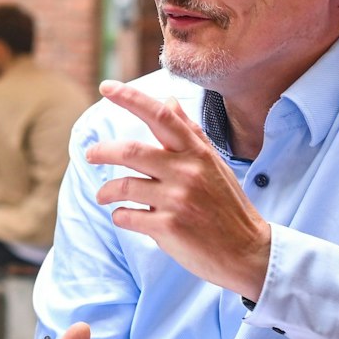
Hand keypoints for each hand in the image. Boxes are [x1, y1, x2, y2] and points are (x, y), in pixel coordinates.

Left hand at [85, 81, 270, 298]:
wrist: (248, 252)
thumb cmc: (227, 206)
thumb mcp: (214, 164)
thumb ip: (189, 133)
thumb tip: (167, 101)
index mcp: (198, 153)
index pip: (161, 116)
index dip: (131, 98)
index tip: (106, 87)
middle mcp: (187, 172)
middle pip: (131, 151)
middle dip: (102, 151)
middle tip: (90, 153)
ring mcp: (178, 200)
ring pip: (124, 186)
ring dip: (106, 191)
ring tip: (103, 195)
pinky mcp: (169, 228)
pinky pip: (128, 216)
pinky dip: (120, 216)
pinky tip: (124, 217)